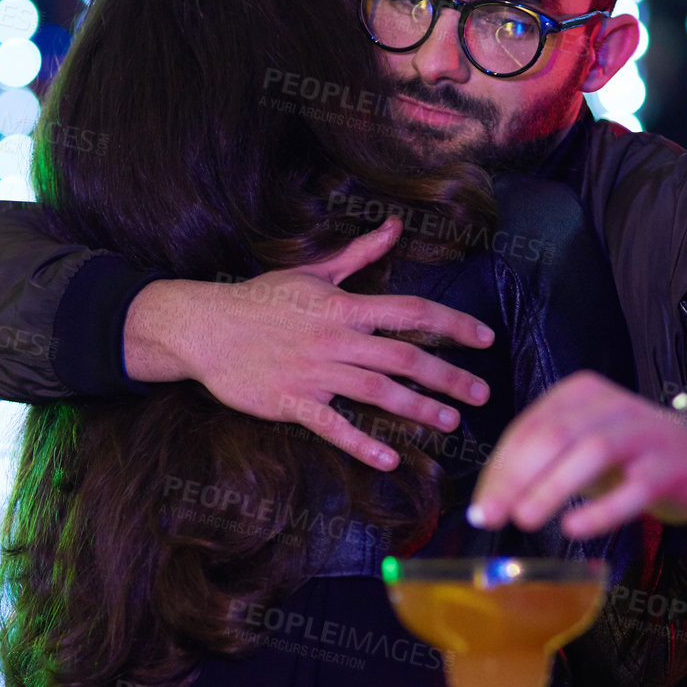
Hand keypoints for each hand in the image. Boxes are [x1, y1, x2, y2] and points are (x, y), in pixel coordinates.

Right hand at [123, 216, 494, 469]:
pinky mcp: (289, 401)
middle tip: (482, 394)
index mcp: (341, 305)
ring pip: (376, 391)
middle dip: (448, 376)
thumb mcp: (311, 273)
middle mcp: (333, 337)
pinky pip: (332, 426)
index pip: (410, 310)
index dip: (452, 323)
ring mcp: (312, 371)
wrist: (203, 326)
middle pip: (403, 355)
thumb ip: (358, 255)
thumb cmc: (259, 298)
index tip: (484, 337)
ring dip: (418, 409)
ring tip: (451, 423)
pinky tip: (390, 459)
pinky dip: (361, 443)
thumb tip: (395, 228)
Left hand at [468, 372, 686, 537]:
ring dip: (553, 487)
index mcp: (578, 394)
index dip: (500, 470)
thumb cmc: (620, 455)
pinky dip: (602, 509)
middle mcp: (610, 405)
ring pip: (592, 452)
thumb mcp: (573, 450)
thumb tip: (485, 504)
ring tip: (525, 519)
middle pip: (554, 435)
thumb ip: (531, 468)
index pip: (529, 429)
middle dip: (516, 477)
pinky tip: (575, 527)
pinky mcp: (670, 466)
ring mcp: (644, 432)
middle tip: (491, 516)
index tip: (479, 509)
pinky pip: (635, 488)